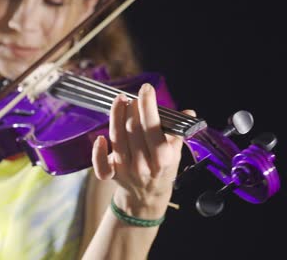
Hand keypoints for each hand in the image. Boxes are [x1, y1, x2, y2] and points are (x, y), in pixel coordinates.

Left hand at [91, 83, 194, 218]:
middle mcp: (143, 165)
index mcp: (162, 158)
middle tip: (135, 96)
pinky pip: (100, 166)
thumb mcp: (175, 152)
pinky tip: (99, 137)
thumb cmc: (162, 169)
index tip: (146, 89)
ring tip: (120, 100)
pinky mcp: (111, 175)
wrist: (147, 196)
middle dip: (132, 108)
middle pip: (133, 130)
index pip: (153, 127)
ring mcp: (126, 170)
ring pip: (117, 139)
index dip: (148, 105)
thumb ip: (178, 131)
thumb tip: (188, 112)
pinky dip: (97, 152)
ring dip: (116, 116)